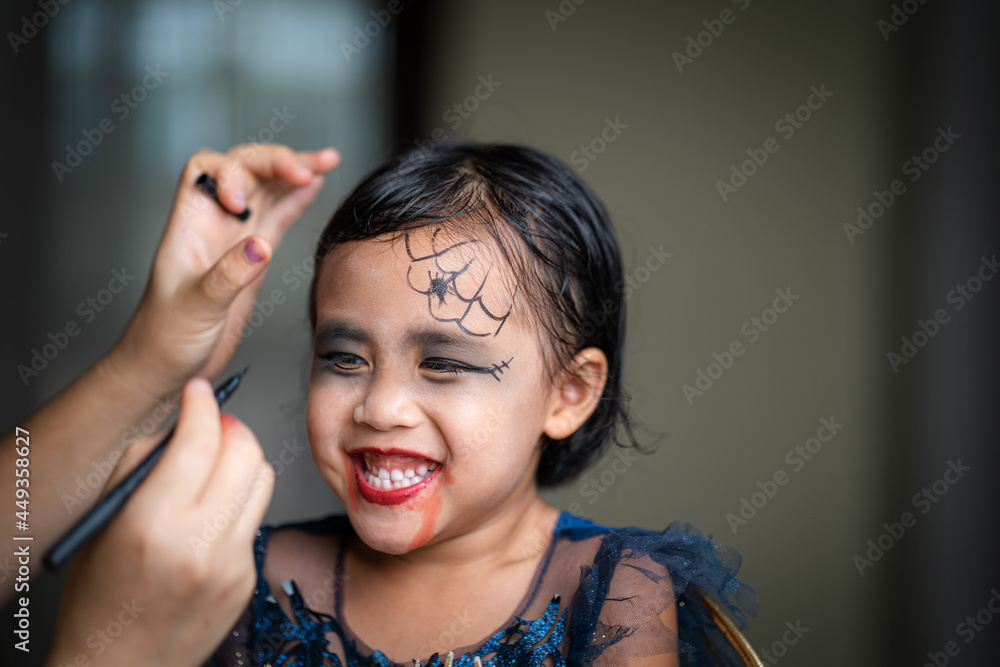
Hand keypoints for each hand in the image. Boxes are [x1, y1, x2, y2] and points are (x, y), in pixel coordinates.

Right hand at [46, 378, 274, 666]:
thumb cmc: (99, 601)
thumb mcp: (102, 524)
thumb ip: (140, 466)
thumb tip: (178, 423)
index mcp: (154, 526)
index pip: (200, 441)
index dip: (202, 405)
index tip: (198, 393)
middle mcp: (201, 544)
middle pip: (245, 452)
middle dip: (230, 426)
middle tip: (212, 424)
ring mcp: (232, 563)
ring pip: (263, 478)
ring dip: (243, 458)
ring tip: (217, 463)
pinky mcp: (247, 577)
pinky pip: (257, 516)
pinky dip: (240, 499)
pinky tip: (214, 509)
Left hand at [113, 144, 339, 394]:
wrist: (166, 367)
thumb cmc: (164, 339)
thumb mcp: (196, 308)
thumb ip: (228, 276)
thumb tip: (260, 246)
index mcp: (189, 225)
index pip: (207, 168)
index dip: (232, 171)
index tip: (247, 200)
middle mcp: (213, 224)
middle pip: (244, 168)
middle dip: (275, 161)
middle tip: (306, 168)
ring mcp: (235, 240)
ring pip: (266, 189)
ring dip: (295, 172)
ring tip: (327, 161)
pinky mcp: (254, 259)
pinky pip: (279, 217)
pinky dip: (298, 199)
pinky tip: (316, 187)